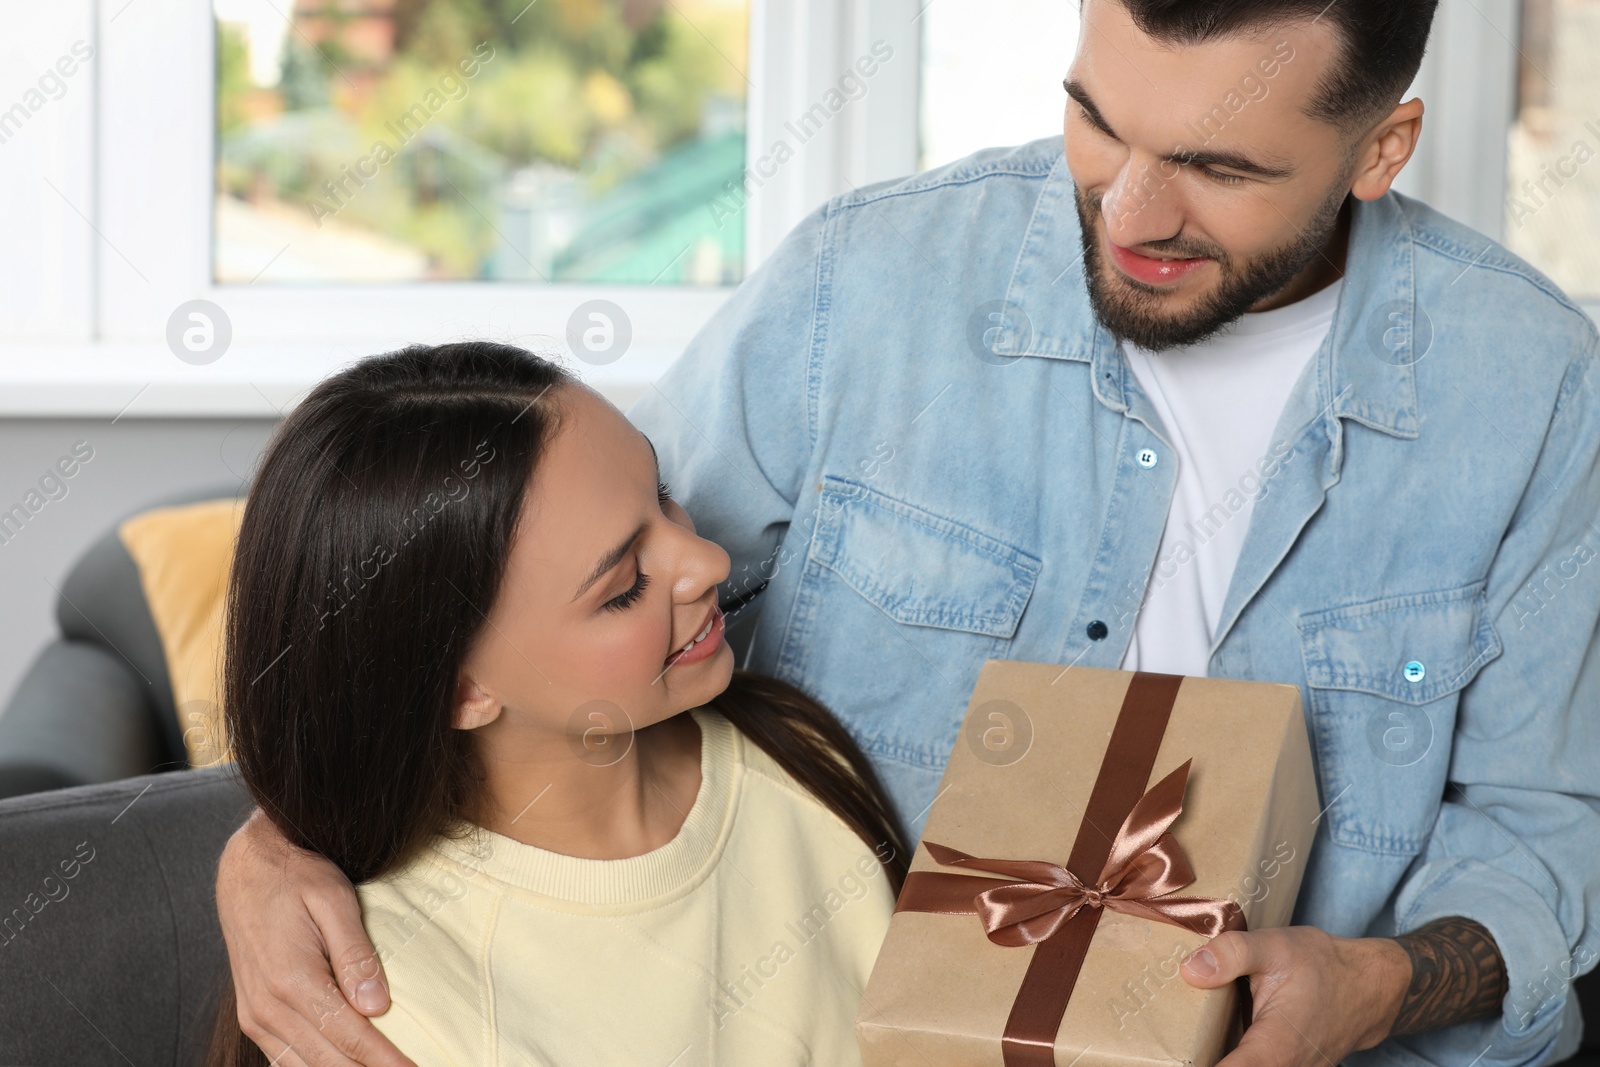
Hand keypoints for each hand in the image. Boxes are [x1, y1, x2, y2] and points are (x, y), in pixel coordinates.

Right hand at [215, 808, 415, 1066]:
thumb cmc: (295, 877)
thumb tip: (378, 1006)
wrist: (246, 869)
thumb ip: (355, 954)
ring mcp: (256, 1015)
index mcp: (292, 979)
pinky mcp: (253, 1016)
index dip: (385, 1060)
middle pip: (328, 1061)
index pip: (350, 1036)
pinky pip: (284, 1058)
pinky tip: (343, 1064)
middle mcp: (268, 1006)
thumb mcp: (333, 899)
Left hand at [1181, 926, 1410, 1066]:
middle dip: (1196, 1060)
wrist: (1369, 987)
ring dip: (1214, 1056)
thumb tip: (1190, 970)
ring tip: (1181, 1045)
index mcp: (1274, 1048)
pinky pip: (1254, 1065)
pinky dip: (1232, 1056)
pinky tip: (1205, 1044)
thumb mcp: (1276, 947)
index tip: (1166, 1061)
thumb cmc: (1323, 966)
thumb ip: (1232, 954)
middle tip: (1161, 1051)